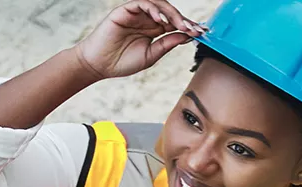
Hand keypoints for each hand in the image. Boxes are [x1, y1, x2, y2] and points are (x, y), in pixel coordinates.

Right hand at [74, 0, 203, 79]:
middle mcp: (147, 19)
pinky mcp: (124, 11)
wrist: (99, 65)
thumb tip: (186, 36)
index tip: (202, 32)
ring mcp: (136, 14)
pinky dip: (153, 8)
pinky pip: (141, 3)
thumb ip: (167, 44)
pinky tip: (160, 19)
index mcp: (154, 30)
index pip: (175, 24)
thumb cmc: (122, 62)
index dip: (189, 27)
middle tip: (194, 29)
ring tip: (180, 24)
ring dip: (171, 13)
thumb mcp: (151, 55)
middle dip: (184, 20)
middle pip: (170, 13)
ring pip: (158, 5)